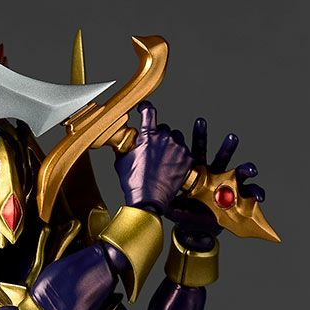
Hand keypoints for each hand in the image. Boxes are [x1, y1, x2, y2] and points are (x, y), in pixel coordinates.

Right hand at [114, 101, 191, 215]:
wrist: (149, 201)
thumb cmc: (134, 184)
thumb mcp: (122, 162)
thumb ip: (125, 147)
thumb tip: (124, 142)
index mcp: (148, 136)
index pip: (148, 111)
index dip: (145, 108)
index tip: (144, 108)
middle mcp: (165, 138)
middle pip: (163, 128)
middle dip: (157, 136)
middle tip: (152, 150)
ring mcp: (178, 148)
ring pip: (176, 138)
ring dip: (169, 145)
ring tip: (162, 160)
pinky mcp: (187, 159)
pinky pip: (184, 151)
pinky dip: (178, 156)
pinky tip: (170, 167)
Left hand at [164, 118, 265, 250]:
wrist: (198, 230)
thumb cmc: (186, 215)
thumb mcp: (177, 211)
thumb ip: (174, 208)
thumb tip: (165, 207)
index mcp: (198, 174)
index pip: (199, 151)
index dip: (199, 137)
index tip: (200, 122)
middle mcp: (215, 176)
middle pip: (221, 157)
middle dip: (227, 147)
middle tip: (232, 137)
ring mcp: (228, 186)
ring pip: (239, 172)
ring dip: (246, 168)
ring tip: (251, 169)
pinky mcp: (238, 198)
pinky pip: (251, 192)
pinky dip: (256, 193)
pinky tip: (259, 197)